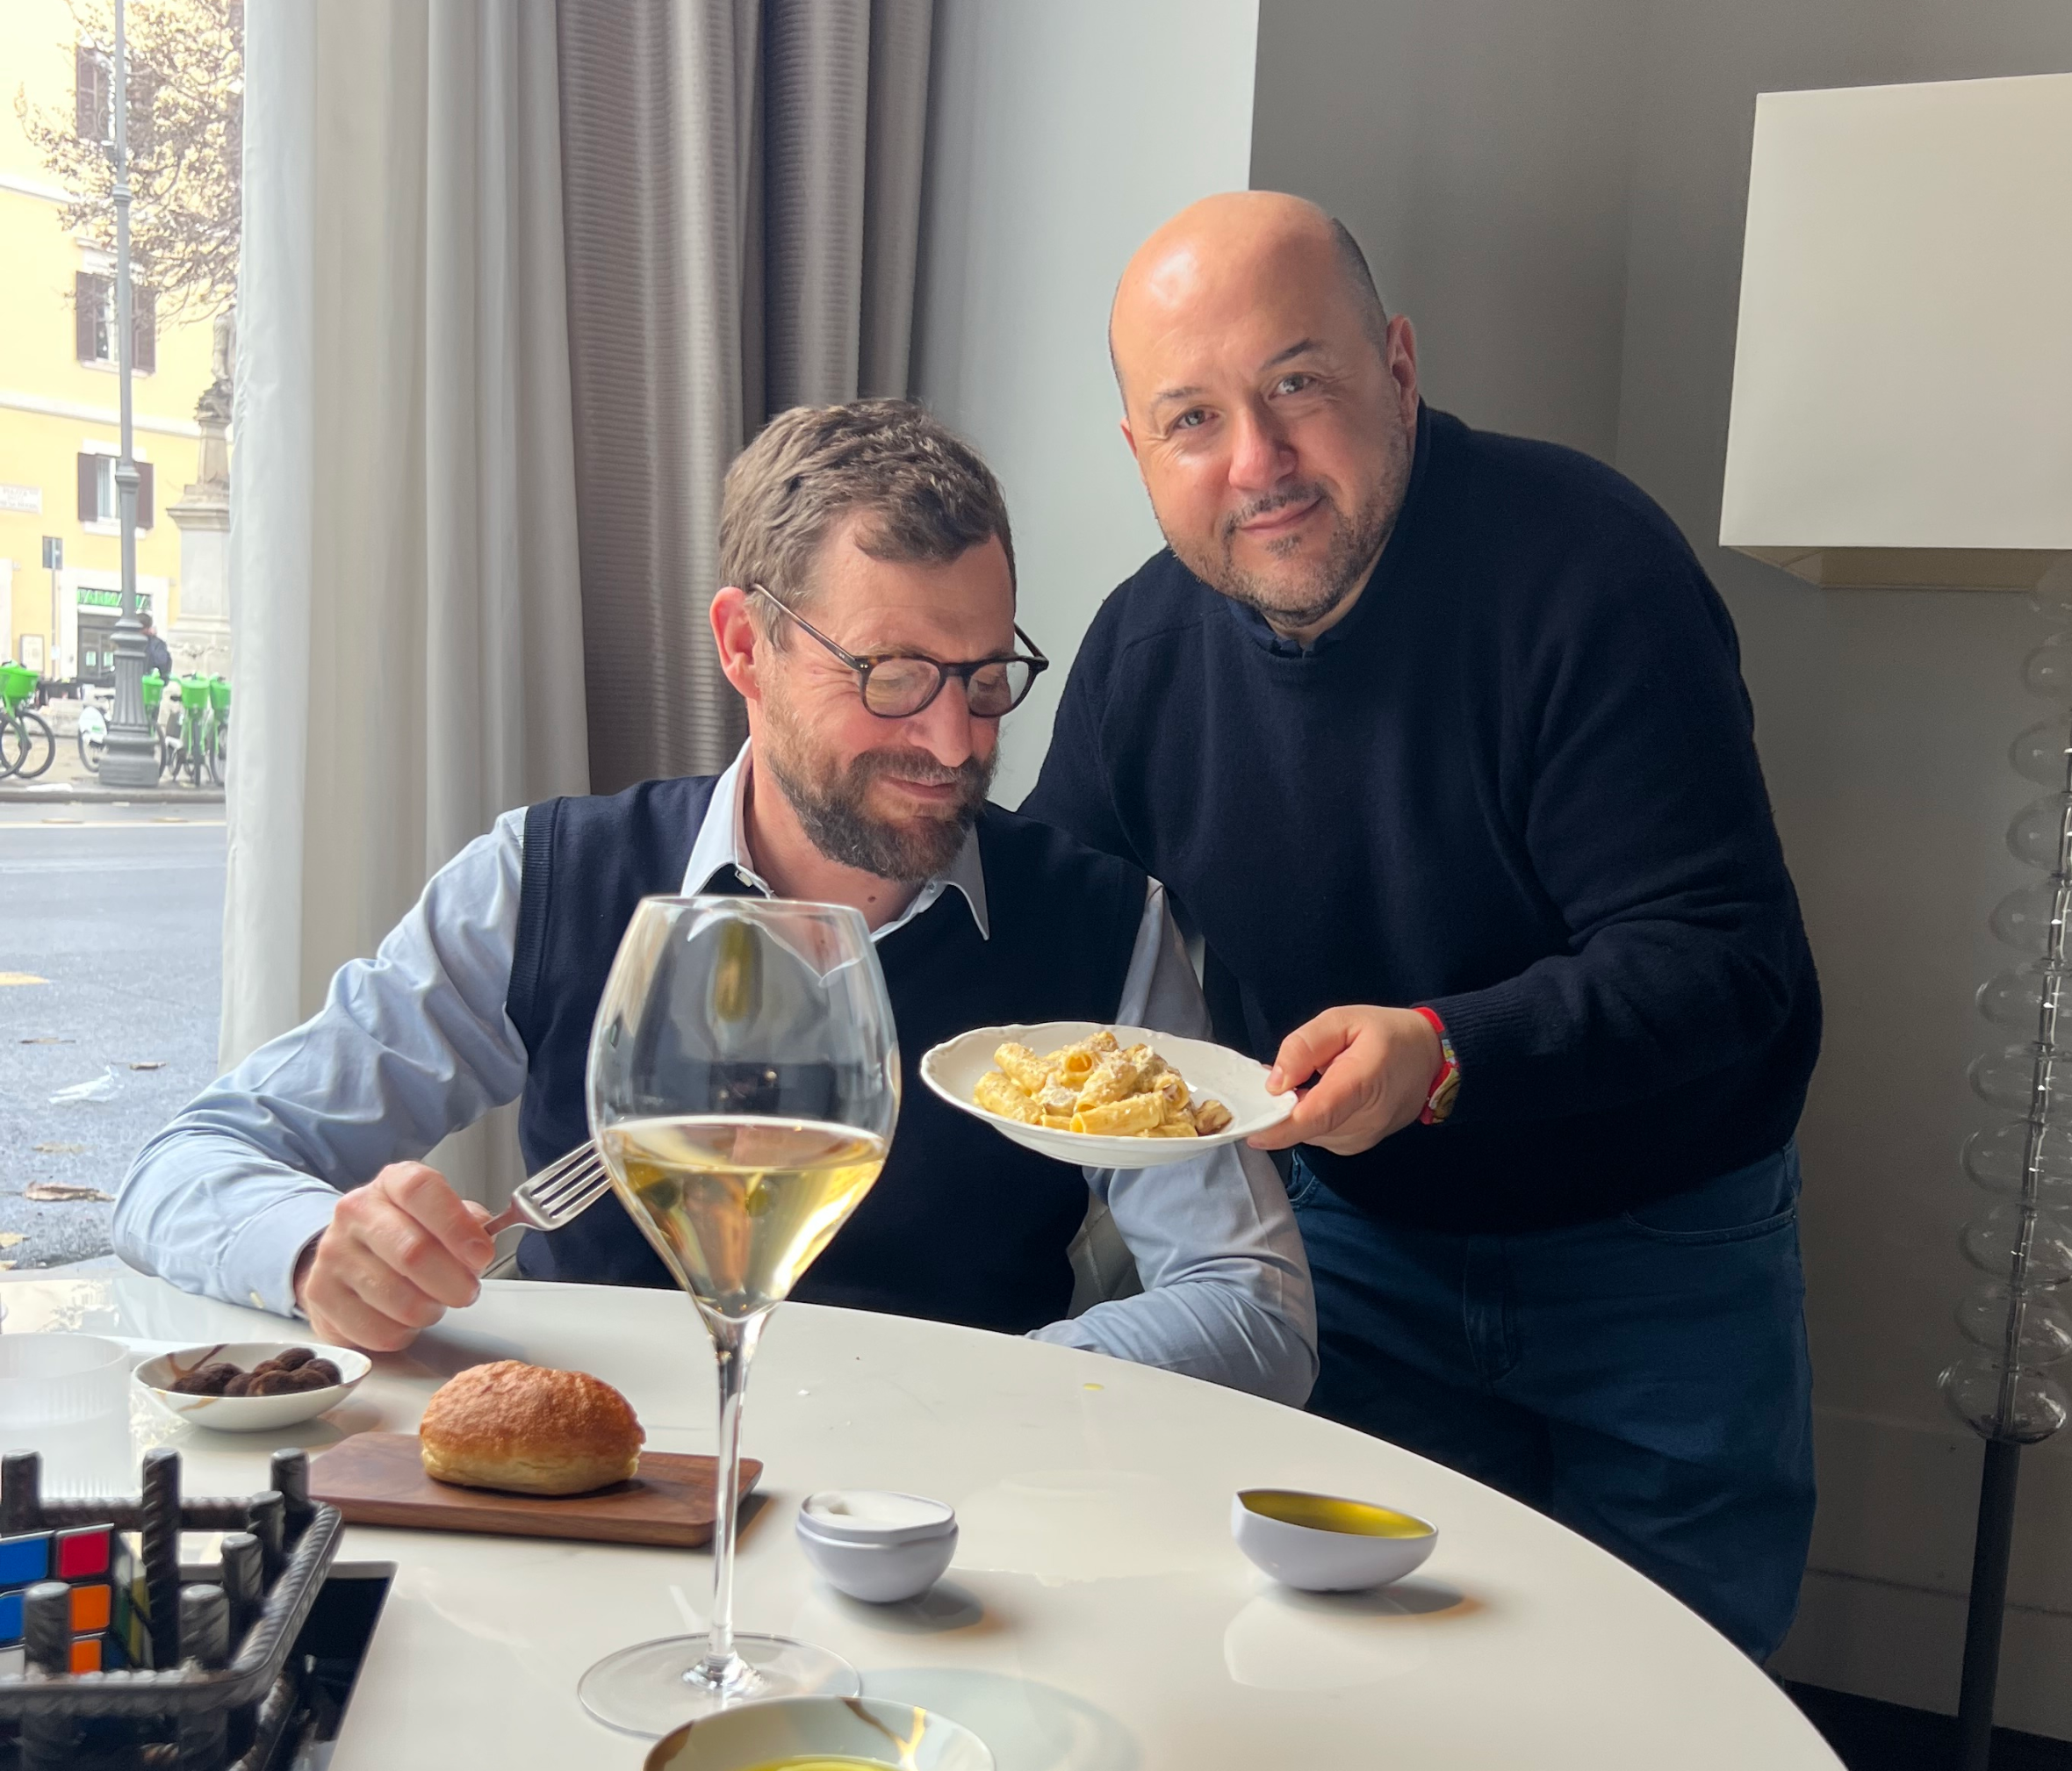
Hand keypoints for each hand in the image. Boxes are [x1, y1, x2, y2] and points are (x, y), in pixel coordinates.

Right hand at [293, 1163, 494, 1352]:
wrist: (347, 1259)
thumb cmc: (404, 1236)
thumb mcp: (438, 1216)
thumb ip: (467, 1222)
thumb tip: (483, 1236)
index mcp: (391, 1183)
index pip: (421, 1190)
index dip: (456, 1225)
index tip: (481, 1254)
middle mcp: (355, 1211)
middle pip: (412, 1252)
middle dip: (452, 1282)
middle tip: (467, 1292)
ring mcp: (333, 1253)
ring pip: (398, 1299)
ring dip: (429, 1310)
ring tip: (433, 1304)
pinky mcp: (320, 1295)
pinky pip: (378, 1330)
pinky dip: (403, 1333)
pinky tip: (403, 1319)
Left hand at [1248, 1006, 1442, 1156]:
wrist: (1432, 1058)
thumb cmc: (1387, 1034)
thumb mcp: (1343, 1020)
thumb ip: (1305, 1046)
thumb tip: (1274, 1083)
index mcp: (1361, 1082)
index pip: (1317, 1116)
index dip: (1280, 1127)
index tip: (1251, 1130)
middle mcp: (1364, 1120)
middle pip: (1307, 1128)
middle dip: (1281, 1111)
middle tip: (1277, 1081)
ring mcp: (1364, 1137)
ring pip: (1311, 1135)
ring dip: (1297, 1115)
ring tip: (1305, 1083)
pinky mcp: (1360, 1144)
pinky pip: (1322, 1136)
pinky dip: (1311, 1120)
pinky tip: (1318, 1096)